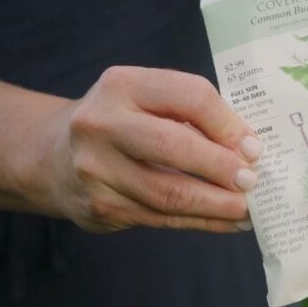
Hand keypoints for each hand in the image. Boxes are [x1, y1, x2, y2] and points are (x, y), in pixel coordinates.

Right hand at [35, 66, 260, 232]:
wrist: (53, 155)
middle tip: (254, 181)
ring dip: (217, 205)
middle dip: (221, 167)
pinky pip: (161, 218)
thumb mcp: (149, 101)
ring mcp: (95, 169)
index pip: (190, 96)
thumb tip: (249, 149)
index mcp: (123, 85)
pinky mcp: (99, 206)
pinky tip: (227, 222)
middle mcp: (101, 123)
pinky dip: (201, 222)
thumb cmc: (123, 123)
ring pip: (168, 193)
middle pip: (175, 146)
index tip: (254, 148)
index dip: (228, 124)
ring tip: (249, 209)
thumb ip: (194, 116)